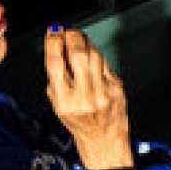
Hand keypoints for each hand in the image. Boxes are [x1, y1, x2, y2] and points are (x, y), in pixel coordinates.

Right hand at [45, 27, 132, 169]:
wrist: (103, 138)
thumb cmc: (79, 121)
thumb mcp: (58, 104)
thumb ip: (56, 78)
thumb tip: (57, 46)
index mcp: (64, 101)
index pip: (55, 63)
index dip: (53, 42)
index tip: (53, 32)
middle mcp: (84, 97)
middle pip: (78, 54)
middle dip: (72, 37)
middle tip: (68, 32)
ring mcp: (103, 92)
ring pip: (94, 55)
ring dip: (85, 43)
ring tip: (79, 41)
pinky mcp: (117, 88)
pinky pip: (105, 64)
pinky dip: (96, 57)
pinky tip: (91, 57)